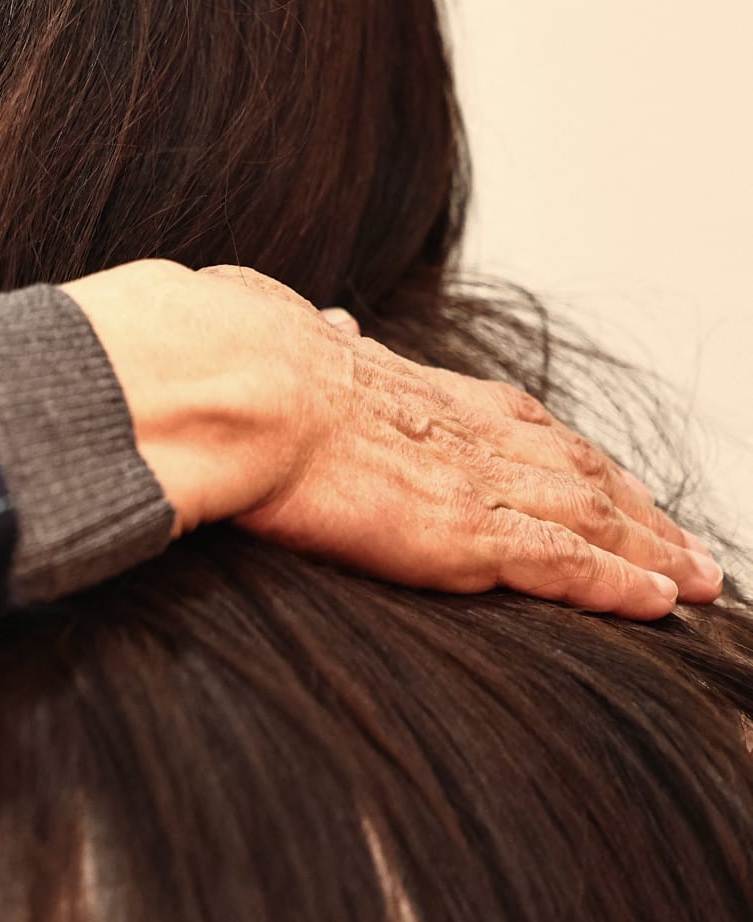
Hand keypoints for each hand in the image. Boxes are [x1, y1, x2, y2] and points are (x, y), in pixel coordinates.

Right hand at [60, 259, 722, 619]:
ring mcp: (467, 480)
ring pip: (591, 518)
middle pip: (572, 467)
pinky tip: (662, 604)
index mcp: (404, 383)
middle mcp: (455, 428)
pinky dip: (620, 584)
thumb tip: (327, 319)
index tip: (595, 472)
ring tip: (699, 581)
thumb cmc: (224, 349)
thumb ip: (307, 326)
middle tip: (682, 539)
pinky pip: (565, 565)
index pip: (509, 420)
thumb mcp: (269, 318)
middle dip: (633, 505)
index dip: (559, 451)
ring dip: (651, 550)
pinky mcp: (462, 533)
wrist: (221, 380)